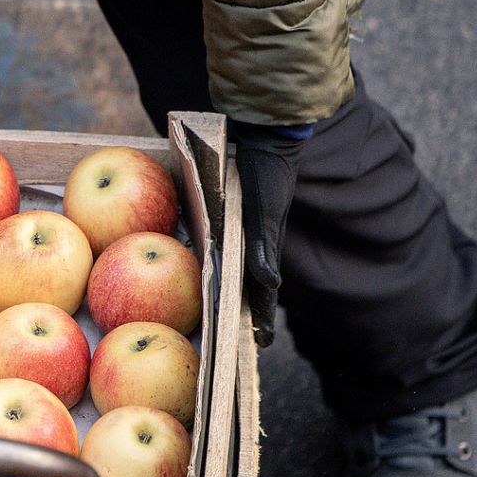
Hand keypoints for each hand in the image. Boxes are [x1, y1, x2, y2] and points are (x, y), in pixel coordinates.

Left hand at [232, 122, 308, 346]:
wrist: (267, 133)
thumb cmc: (268, 172)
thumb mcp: (265, 209)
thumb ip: (263, 245)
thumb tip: (269, 284)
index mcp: (266, 248)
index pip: (264, 292)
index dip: (262, 318)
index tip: (261, 344)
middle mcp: (256, 240)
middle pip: (251, 284)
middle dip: (246, 309)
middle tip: (240, 335)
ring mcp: (244, 226)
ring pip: (238, 264)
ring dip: (233, 286)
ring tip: (226, 306)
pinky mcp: (232, 210)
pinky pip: (224, 240)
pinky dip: (219, 256)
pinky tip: (207, 258)